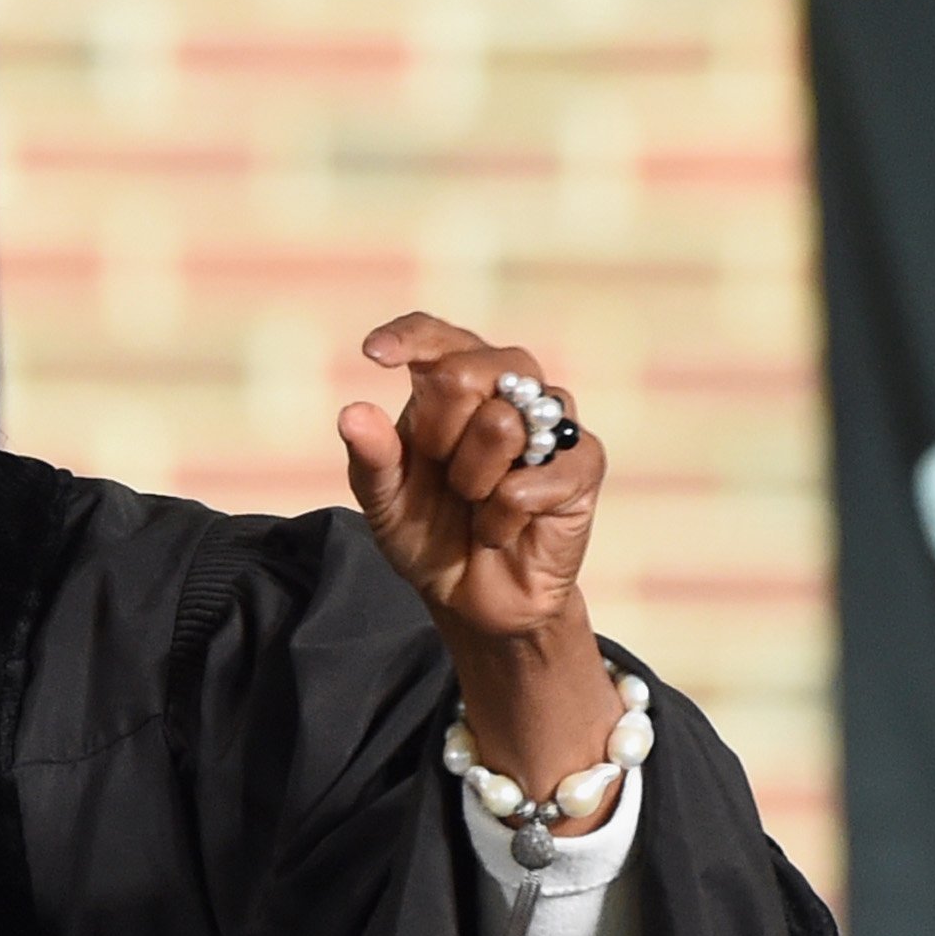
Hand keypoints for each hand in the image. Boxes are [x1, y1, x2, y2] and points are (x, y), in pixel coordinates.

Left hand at [339, 313, 619, 816]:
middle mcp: (506, 390)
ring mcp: (550, 424)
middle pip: (469, 370)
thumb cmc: (428, 534)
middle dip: (438, 431)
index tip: (375, 356)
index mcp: (453, 385)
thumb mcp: (385, 502)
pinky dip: (501, 516)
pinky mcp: (582, 464)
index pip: (438, 336)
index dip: (410, 336)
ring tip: (473, 503)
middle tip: (440, 470)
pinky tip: (499, 530)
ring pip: (504, 420)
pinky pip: (533, 479)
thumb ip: (371, 458)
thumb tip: (352, 413)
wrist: (472, 599)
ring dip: (471, 480)